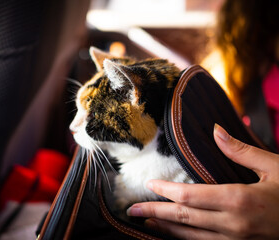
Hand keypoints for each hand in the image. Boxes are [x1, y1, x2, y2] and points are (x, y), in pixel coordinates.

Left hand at [127, 124, 278, 238]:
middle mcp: (233, 224)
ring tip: (145, 220)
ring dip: (165, 227)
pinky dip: (184, 239)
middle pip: (183, 217)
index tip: (149, 185)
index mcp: (239, 199)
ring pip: (190, 236)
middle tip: (132, 209)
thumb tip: (215, 130)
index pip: (190, 196)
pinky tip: (172, 233)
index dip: (165, 191)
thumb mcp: (273, 167)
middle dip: (155, 212)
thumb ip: (240, 150)